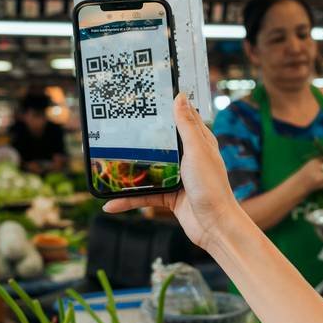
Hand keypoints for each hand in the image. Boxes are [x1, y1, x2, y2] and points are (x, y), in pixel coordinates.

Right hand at [102, 94, 241, 250]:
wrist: (215, 226)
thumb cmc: (211, 187)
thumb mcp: (197, 151)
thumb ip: (187, 126)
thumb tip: (180, 96)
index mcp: (199, 143)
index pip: (181, 118)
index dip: (166, 106)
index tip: (146, 96)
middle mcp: (188, 158)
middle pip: (159, 144)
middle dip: (139, 138)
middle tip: (115, 127)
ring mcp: (178, 178)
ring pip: (148, 170)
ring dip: (129, 172)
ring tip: (107, 166)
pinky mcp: (169, 197)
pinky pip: (144, 196)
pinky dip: (128, 200)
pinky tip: (110, 204)